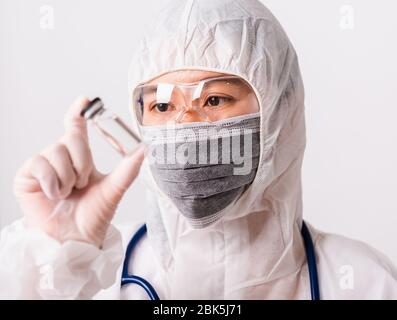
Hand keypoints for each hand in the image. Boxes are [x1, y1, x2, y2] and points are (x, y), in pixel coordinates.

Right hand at [13, 97, 144, 246]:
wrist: (75, 239)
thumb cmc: (92, 216)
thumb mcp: (113, 189)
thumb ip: (128, 168)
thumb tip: (144, 149)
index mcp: (79, 158)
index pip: (76, 128)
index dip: (78, 112)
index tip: (85, 99)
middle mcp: (60, 158)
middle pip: (71, 138)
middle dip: (83, 163)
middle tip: (82, 185)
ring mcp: (43, 166)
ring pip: (56, 150)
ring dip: (68, 176)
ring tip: (68, 193)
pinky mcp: (27, 175)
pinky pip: (39, 164)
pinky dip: (52, 182)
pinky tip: (54, 195)